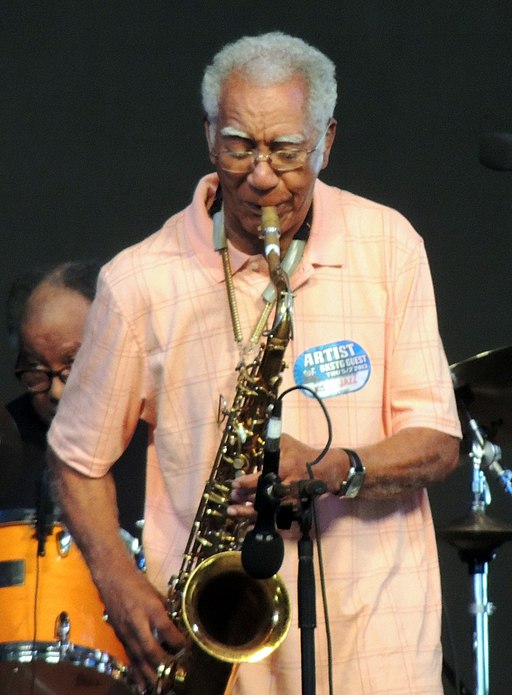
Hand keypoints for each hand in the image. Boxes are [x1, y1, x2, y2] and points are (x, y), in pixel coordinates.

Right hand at [98, 563, 186, 691]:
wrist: (111, 578)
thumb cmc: (137, 583)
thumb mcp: (156, 593)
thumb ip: (166, 611)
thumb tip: (177, 628)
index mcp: (150, 607)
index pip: (166, 628)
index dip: (178, 641)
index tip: (187, 649)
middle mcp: (137, 622)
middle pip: (150, 649)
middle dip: (163, 665)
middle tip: (174, 676)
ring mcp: (126, 632)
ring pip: (139, 658)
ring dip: (150, 675)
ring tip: (161, 688)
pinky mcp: (119, 637)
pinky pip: (129, 658)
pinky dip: (137, 673)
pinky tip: (142, 685)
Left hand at [228, 433, 340, 518]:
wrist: (326, 469)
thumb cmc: (303, 454)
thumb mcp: (287, 442)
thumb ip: (271, 442)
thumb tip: (254, 440)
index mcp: (285, 468)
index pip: (263, 477)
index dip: (247, 482)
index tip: (234, 483)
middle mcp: (287, 486)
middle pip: (263, 497)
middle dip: (245, 499)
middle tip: (232, 498)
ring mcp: (291, 500)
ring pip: (268, 511)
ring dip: (249, 512)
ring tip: (233, 512)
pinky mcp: (294, 509)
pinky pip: (277, 521)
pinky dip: (263, 525)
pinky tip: (248, 528)